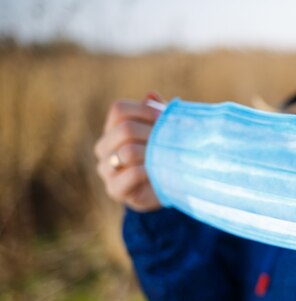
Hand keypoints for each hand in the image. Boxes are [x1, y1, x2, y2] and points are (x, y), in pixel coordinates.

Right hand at [94, 92, 162, 211]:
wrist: (164, 190)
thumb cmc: (163, 157)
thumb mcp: (163, 134)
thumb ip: (157, 114)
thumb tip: (151, 95)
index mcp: (112, 129)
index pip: (119, 110)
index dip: (144, 110)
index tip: (165, 118)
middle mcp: (103, 148)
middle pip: (124, 129)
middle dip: (152, 133)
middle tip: (171, 141)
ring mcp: (106, 169)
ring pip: (127, 151)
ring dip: (152, 153)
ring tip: (167, 157)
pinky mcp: (114, 189)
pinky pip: (132, 173)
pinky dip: (150, 170)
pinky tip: (161, 172)